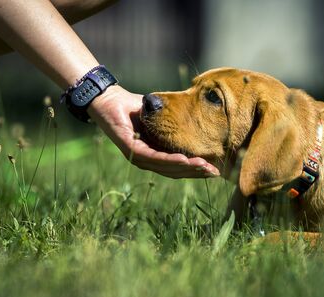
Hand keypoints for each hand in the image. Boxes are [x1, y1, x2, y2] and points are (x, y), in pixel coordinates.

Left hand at [87, 85, 219, 177]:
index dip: (195, 170)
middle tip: (214, 172)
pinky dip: (169, 159)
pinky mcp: (130, 148)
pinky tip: (184, 159)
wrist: (109, 98)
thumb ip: (176, 126)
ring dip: (186, 168)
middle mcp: (146, 160)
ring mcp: (137, 156)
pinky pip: (152, 156)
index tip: (214, 170)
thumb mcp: (161, 118)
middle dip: (195, 172)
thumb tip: (199, 123)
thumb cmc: (134, 108)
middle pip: (173, 172)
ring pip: (165, 167)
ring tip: (204, 166)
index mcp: (154, 155)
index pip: (176, 168)